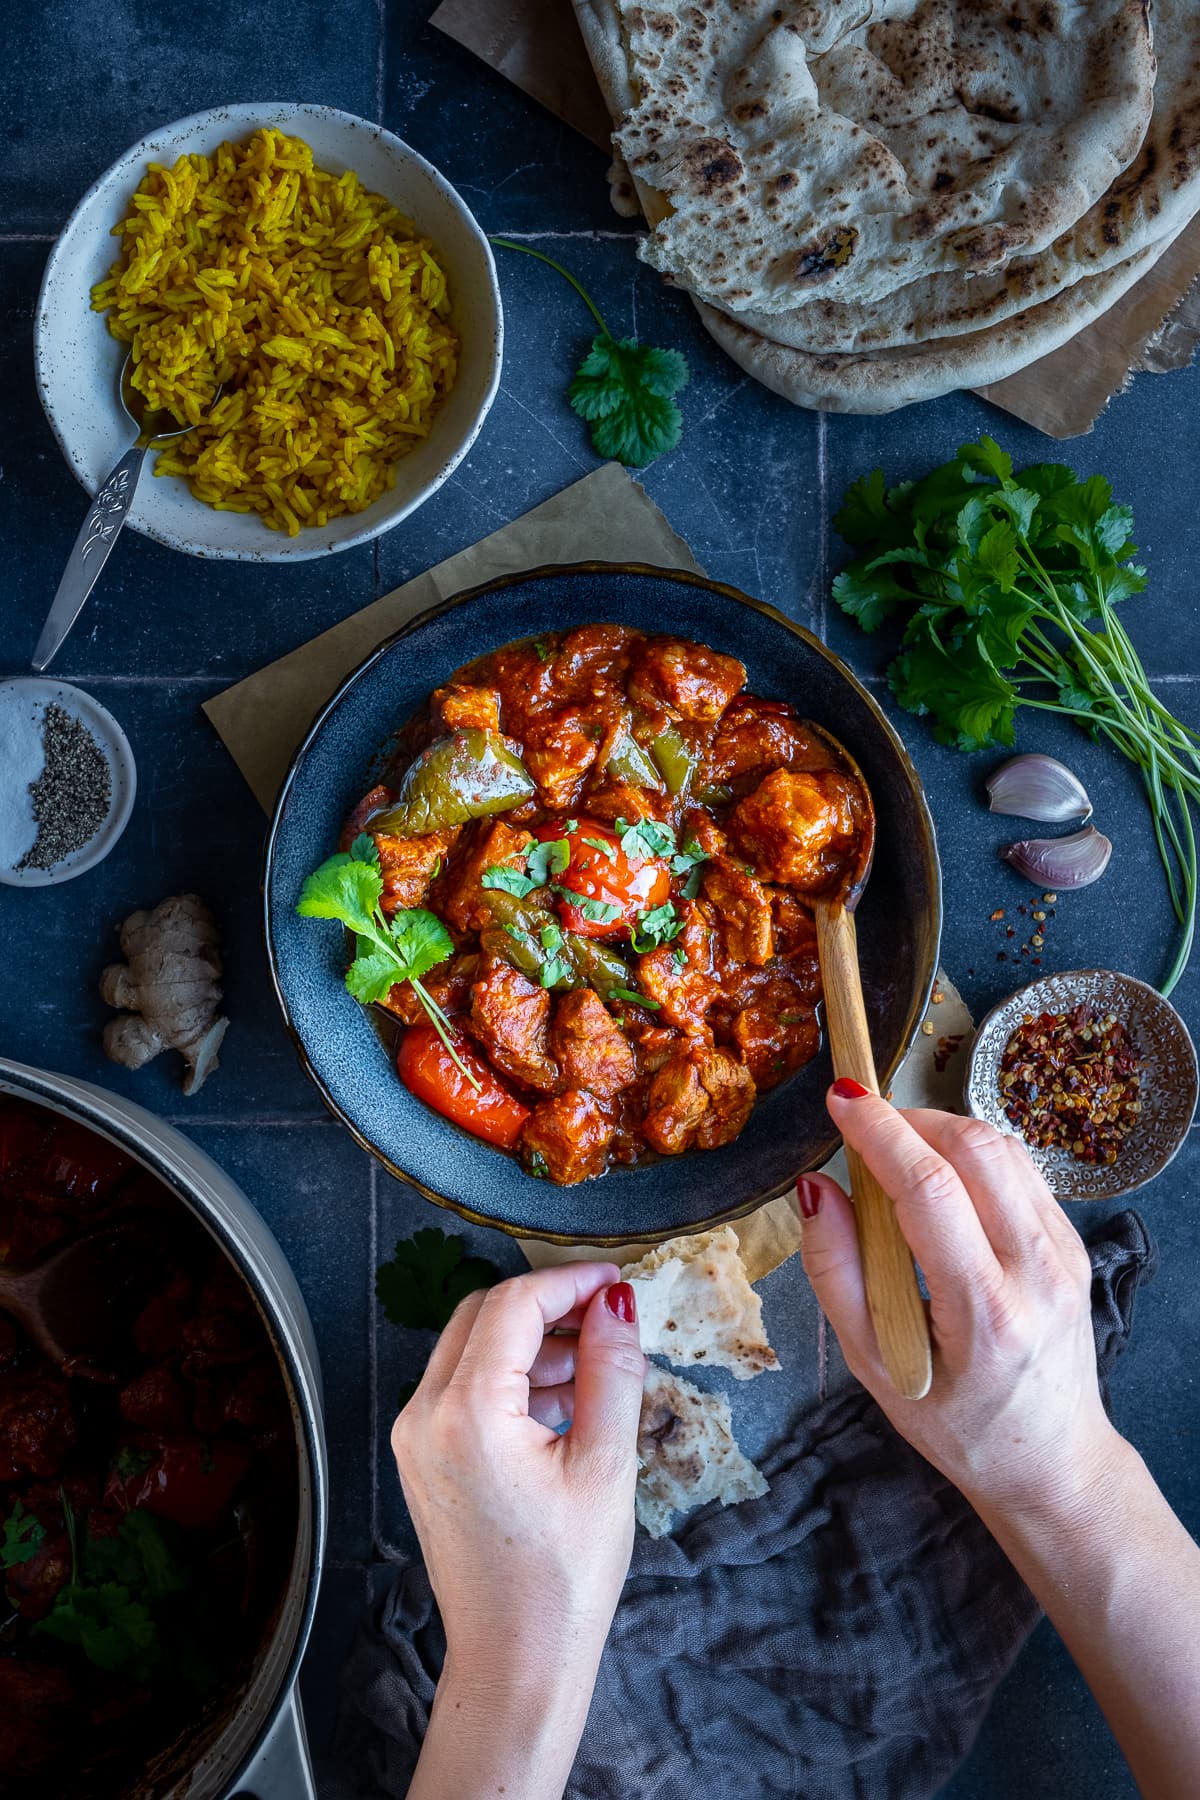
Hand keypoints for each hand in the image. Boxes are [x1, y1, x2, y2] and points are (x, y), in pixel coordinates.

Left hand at [391, 1262, 643, 1712]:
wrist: (515, 1662)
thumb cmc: (563, 1579)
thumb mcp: (605, 1465)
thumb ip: (610, 1371)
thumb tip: (616, 1304)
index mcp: (467, 1412)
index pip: (514, 1304)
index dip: (569, 1281)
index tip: (615, 1280)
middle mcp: (424, 1415)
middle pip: (482, 1315)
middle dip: (546, 1304)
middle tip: (606, 1313)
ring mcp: (415, 1438)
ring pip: (468, 1348)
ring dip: (529, 1340)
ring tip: (594, 1363)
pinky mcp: (422, 1458)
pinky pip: (460, 1387)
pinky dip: (508, 1376)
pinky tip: (561, 1400)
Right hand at [798, 1092, 1121, 1519]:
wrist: (1052, 1462)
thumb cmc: (957, 1427)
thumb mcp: (874, 1369)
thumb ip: (836, 1274)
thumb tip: (814, 1189)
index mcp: (986, 1312)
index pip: (931, 1190)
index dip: (880, 1132)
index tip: (840, 1098)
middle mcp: (1038, 1272)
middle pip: (976, 1151)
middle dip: (909, 1120)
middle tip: (861, 1128)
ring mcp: (1066, 1254)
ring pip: (1003, 1148)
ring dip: (941, 1131)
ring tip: (893, 1153)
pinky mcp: (1074, 1244)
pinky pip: (1020, 1171)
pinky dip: (971, 1155)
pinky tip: (938, 1181)